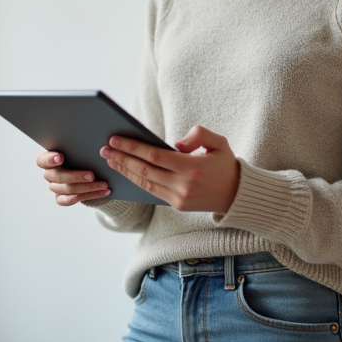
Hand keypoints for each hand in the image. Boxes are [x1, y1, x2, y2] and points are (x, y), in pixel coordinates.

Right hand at [35, 150, 110, 205]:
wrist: (86, 168)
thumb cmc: (80, 153)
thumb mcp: (77, 148)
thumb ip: (78, 146)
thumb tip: (91, 141)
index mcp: (48, 159)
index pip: (42, 160)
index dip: (50, 159)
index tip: (61, 157)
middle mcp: (50, 174)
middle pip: (57, 177)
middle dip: (75, 176)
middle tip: (91, 175)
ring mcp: (55, 187)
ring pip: (67, 189)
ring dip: (87, 188)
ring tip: (103, 184)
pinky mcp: (61, 198)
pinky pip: (69, 201)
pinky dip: (85, 197)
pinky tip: (99, 193)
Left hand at [100, 126, 240, 213]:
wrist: (237, 195)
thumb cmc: (226, 164)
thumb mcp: (219, 142)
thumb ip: (198, 135)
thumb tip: (174, 143)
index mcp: (193, 168)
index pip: (155, 156)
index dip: (133, 148)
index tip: (116, 140)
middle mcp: (183, 185)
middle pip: (145, 170)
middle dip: (122, 159)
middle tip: (104, 149)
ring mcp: (179, 198)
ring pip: (145, 183)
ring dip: (126, 171)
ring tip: (110, 160)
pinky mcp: (177, 206)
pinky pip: (152, 192)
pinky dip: (137, 181)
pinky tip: (126, 172)